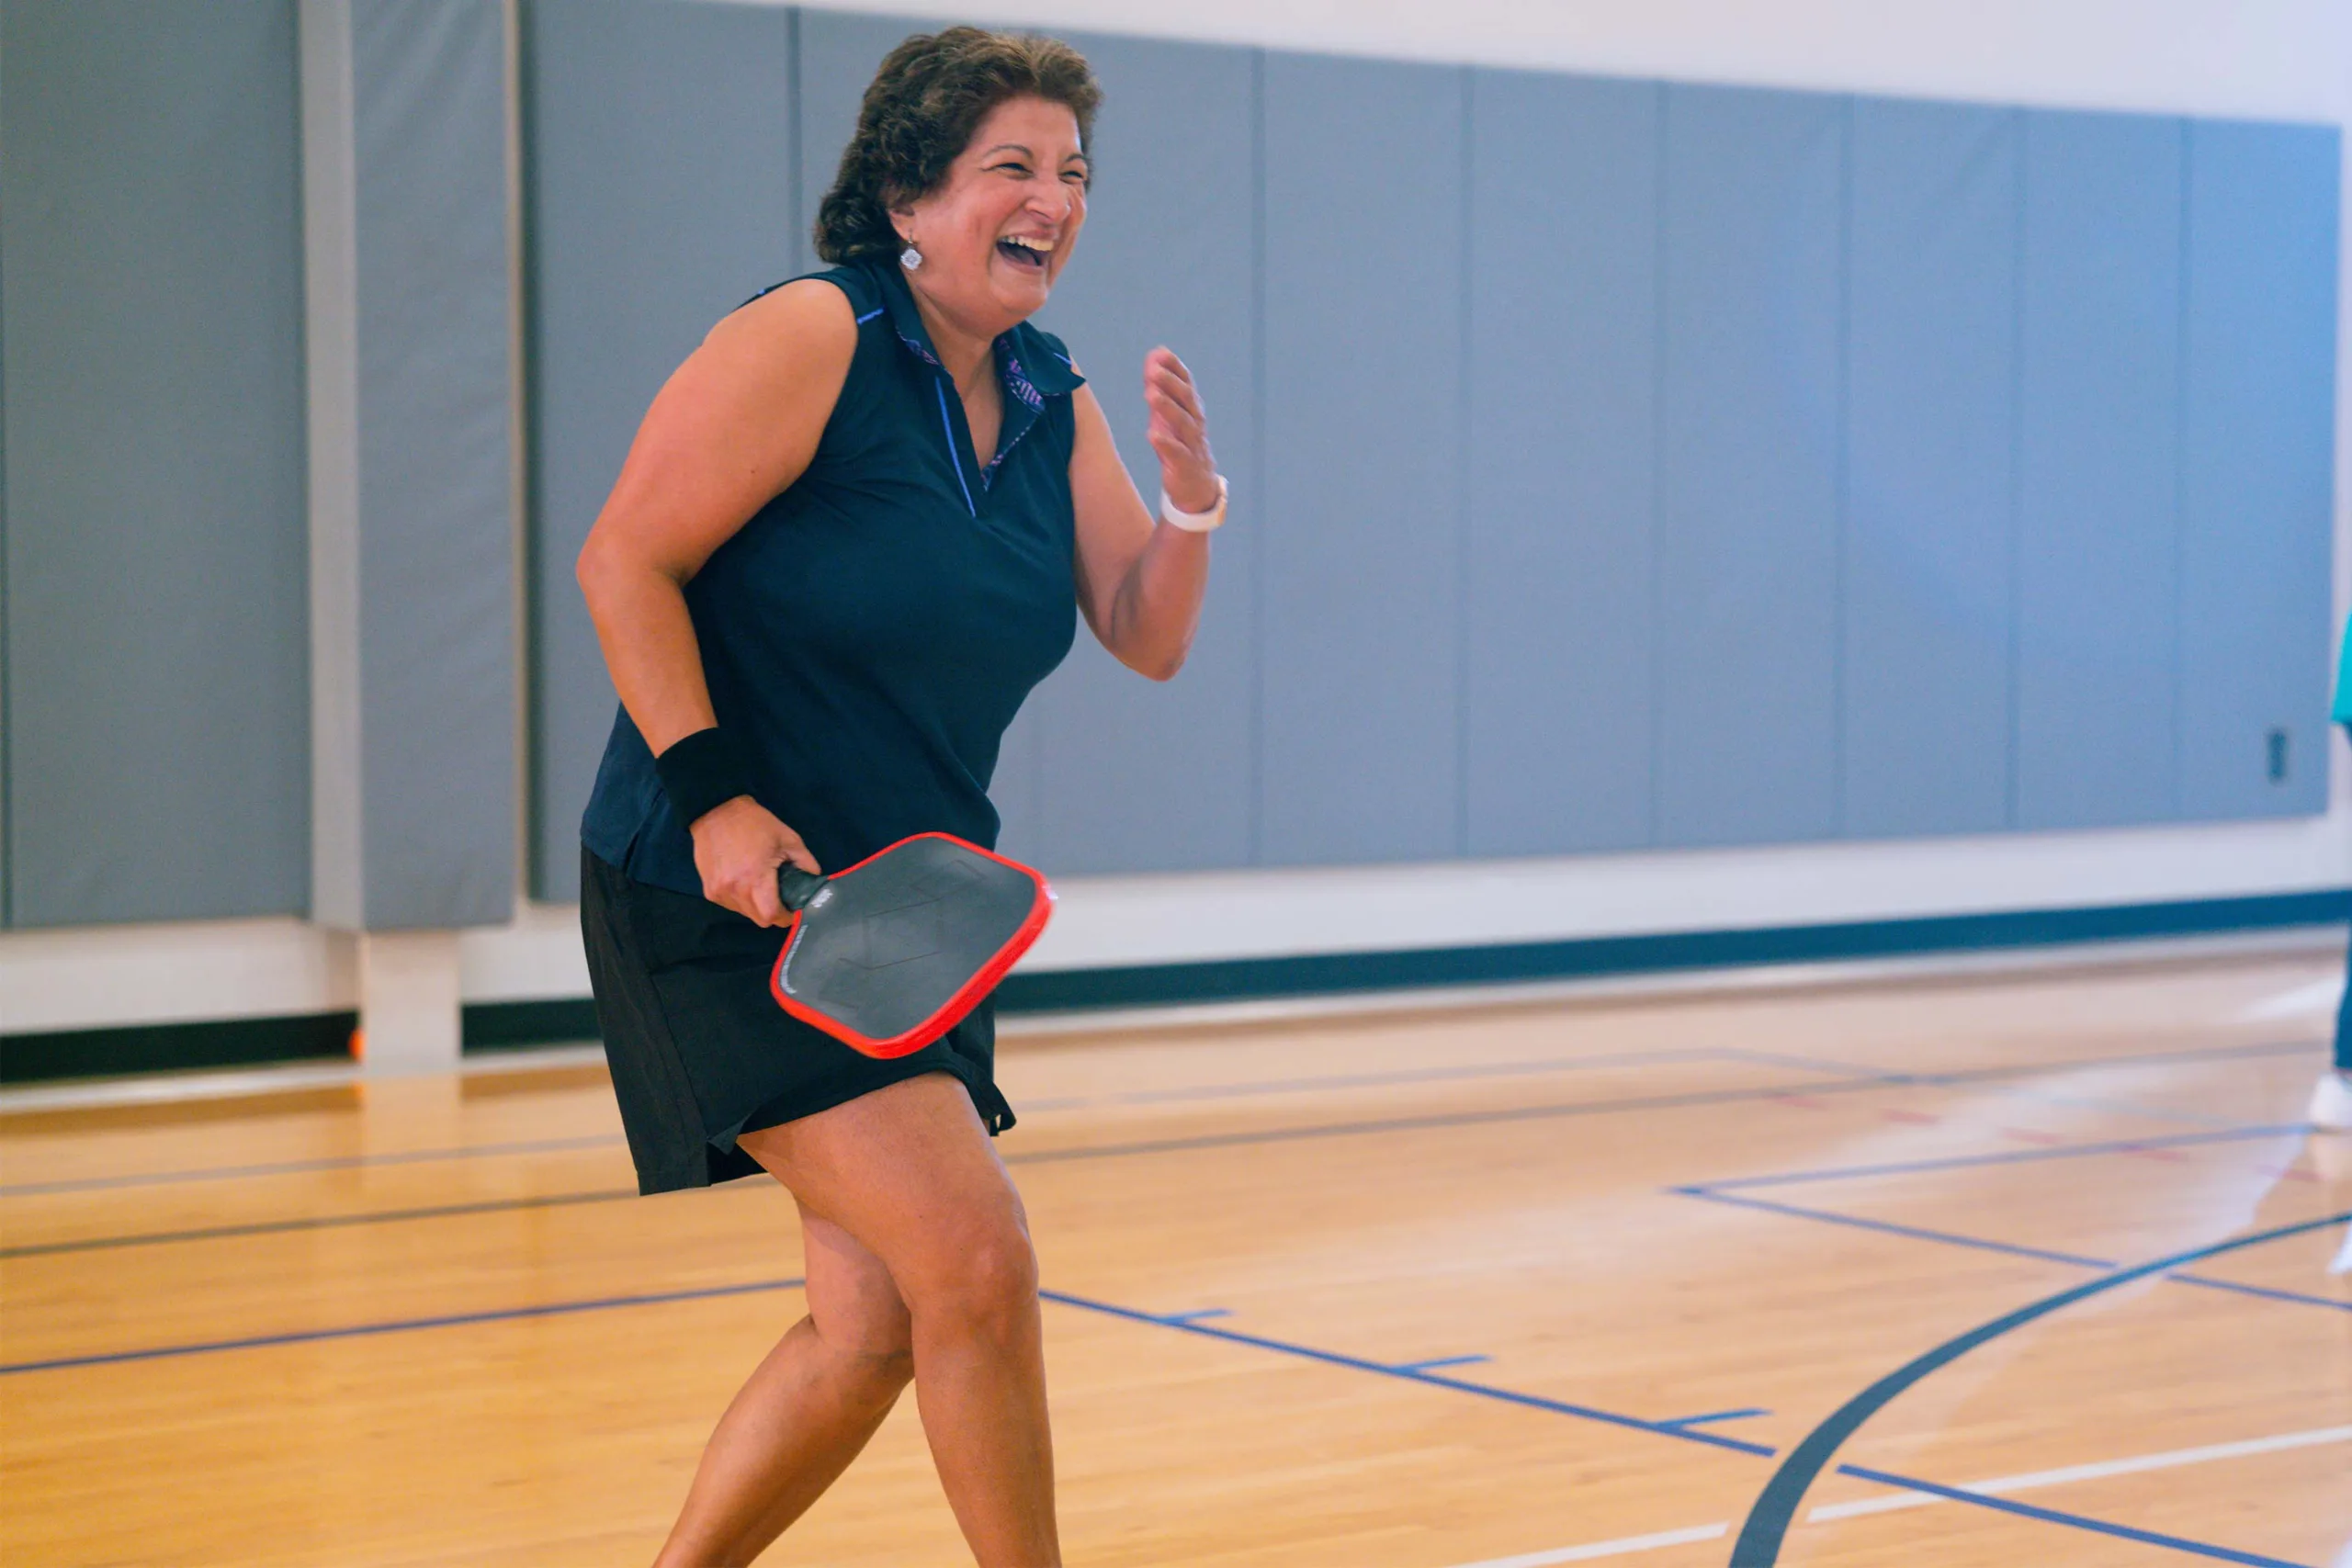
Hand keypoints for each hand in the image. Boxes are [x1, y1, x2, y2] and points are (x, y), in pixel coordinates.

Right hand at [689, 796, 819, 926]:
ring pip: (745, 913)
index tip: (793, 909)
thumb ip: (806, 863)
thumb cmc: (755, 823)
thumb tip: (815, 881)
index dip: (786, 916)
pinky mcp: (708, 890)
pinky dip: (741, 900)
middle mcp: (734, 890)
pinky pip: (731, 905)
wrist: (716, 811)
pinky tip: (744, 881)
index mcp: (755, 877)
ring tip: (761, 885)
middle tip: (780, 897)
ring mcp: (719, 892)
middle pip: (759, 919)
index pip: (772, 915)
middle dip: (774, 913)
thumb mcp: (788, 839)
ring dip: (756, 906)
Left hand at [1144, 347, 1218, 514]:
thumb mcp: (1167, 413)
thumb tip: (1155, 353)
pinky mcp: (1186, 465)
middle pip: (1186, 400)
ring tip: (1151, 395)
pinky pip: (1178, 453)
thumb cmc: (1180, 444)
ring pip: (1184, 423)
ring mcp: (1193, 444)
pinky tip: (1153, 435)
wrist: (1197, 487)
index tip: (1161, 353)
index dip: (1175, 368)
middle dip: (1171, 383)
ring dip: (1168, 408)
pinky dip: (1166, 444)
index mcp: (1191, 409)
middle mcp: (1195, 423)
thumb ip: (1160, 385)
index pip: (1186, 384)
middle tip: (1154, 370)